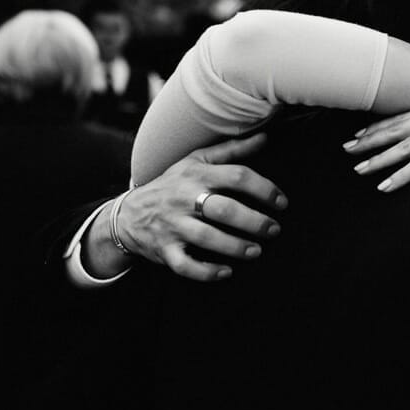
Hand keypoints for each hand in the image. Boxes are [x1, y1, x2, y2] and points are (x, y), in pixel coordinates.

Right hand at [117, 133, 287, 280]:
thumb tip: (265, 137)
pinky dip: (207, 272)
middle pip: (224, 209)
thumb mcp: (196, 161)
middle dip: (254, 221)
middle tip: (274, 230)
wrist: (128, 214)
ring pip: (206, 237)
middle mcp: (183, 198)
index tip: (281, 202)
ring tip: (256, 251)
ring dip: (235, 246)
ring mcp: (172, 225)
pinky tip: (227, 272)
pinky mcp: (164, 250)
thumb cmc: (172, 184)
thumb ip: (232, 151)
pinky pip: (186, 265)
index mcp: (196, 174)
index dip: (264, 189)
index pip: (236, 176)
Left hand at [343, 102, 409, 191]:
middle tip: (348, 150)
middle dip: (370, 140)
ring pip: (405, 146)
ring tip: (360, 169)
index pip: (404, 117)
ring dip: (380, 159)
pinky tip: (387, 184)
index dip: (380, 126)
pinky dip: (402, 174)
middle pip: (398, 129)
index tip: (360, 135)